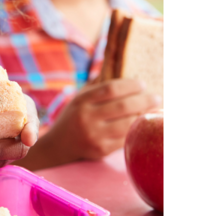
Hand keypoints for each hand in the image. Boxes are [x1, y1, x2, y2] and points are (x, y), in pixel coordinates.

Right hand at [18, 78, 160, 169]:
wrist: (59, 145)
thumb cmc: (75, 116)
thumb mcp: (80, 98)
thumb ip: (98, 85)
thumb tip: (120, 65)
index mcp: (82, 100)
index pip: (111, 89)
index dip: (130, 85)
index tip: (142, 84)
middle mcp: (86, 117)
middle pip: (122, 106)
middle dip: (143, 100)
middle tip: (156, 97)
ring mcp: (94, 135)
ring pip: (127, 124)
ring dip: (144, 116)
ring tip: (154, 110)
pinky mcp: (100, 150)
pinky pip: (124, 139)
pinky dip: (136, 130)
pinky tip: (143, 124)